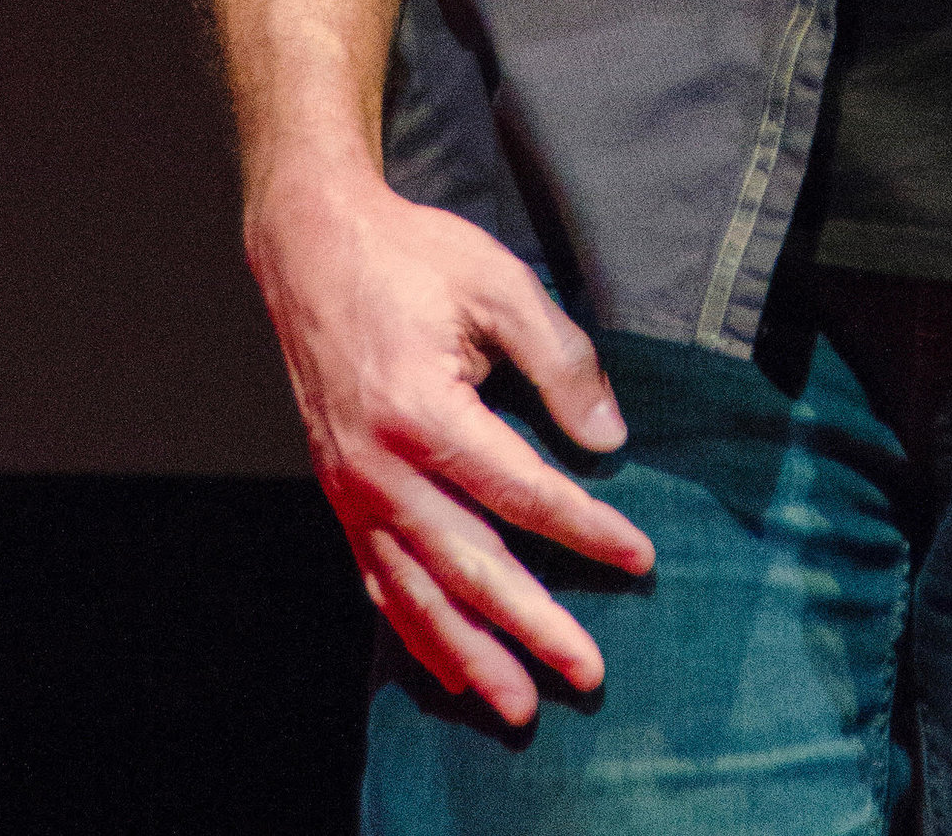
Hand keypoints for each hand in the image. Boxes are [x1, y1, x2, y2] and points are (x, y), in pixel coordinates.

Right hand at [246, 159, 653, 725]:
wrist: (312, 248)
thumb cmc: (411, 258)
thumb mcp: (499, 282)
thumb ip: (561, 359)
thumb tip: (610, 437)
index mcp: (423, 410)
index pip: (521, 491)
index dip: (585, 529)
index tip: (639, 557)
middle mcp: (380, 467)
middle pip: (470, 565)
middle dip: (534, 624)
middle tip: (589, 673)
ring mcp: (352, 490)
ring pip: (419, 593)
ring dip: (473, 654)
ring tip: (522, 704)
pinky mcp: (340, 495)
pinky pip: (379, 580)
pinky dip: (416, 630)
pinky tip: (449, 666)